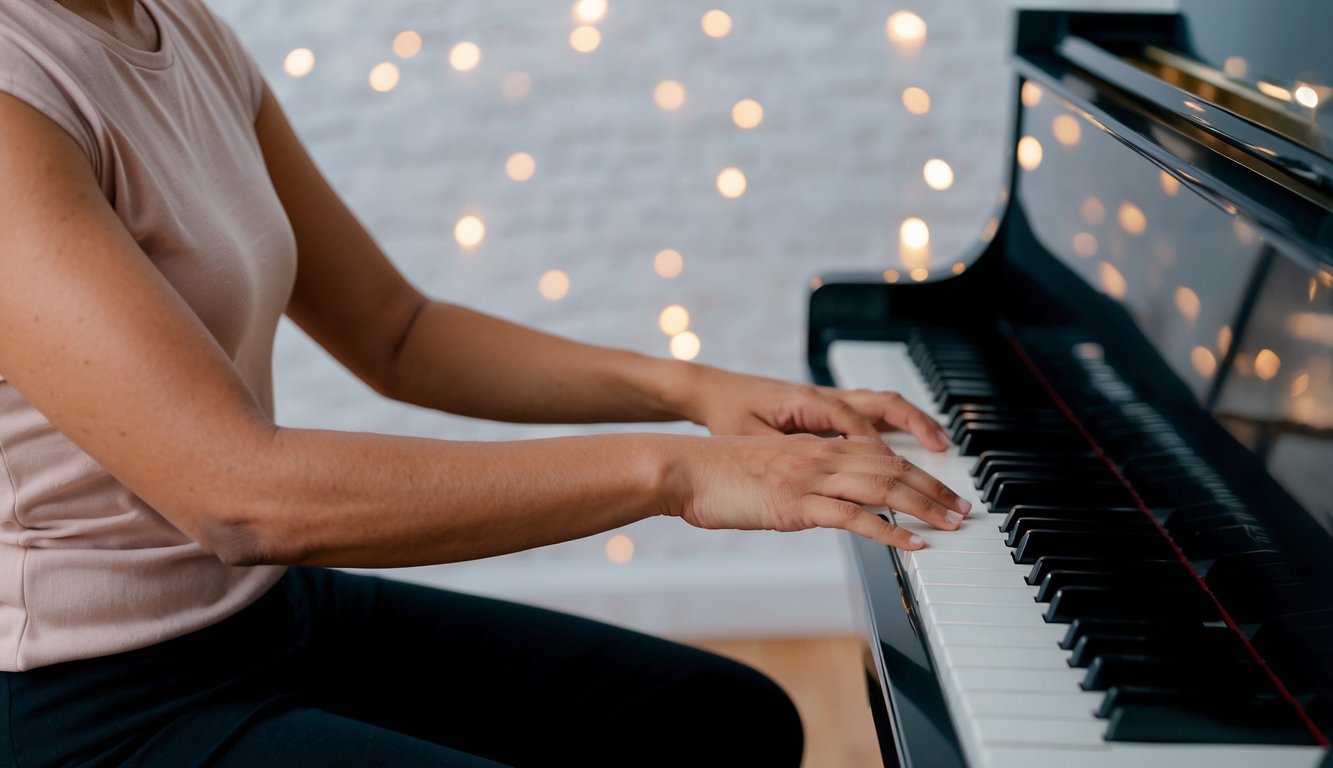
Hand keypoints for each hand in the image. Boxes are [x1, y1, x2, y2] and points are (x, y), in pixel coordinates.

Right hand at [667, 433, 970, 550]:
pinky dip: (889, 530)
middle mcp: (819, 456)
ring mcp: (810, 478)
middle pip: (891, 467)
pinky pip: (854, 517)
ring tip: (952, 523)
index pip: (877, 453)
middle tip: (962, 507)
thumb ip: (795, 480)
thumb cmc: (715, 473)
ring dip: (924, 506)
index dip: (913, 469)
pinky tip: (912, 543)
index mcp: (812, 446)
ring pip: (882, 486)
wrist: (684, 469)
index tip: (937, 486)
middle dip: (932, 488)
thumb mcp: (764, 469)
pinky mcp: (798, 504)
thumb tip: (812, 499)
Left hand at [679, 365, 951, 450]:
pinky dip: (894, 425)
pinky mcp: (826, 408)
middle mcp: (825, 397)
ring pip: (882, 406)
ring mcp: (828, 400)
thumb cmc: (727, 411)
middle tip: (944, 454)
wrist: (710, 391)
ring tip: (941, 445)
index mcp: (808, 401)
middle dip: (918, 429)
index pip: (858, 423)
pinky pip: (869, 413)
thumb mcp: (750, 436)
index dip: (881, 450)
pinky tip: (908, 445)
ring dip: (913, 423)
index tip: (903, 477)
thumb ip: (786, 454)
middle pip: (884, 406)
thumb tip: (818, 471)